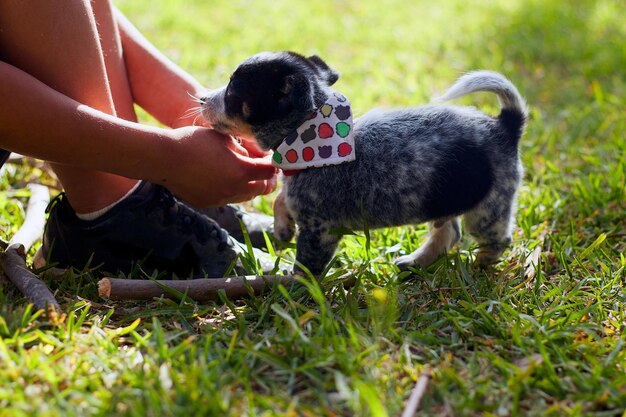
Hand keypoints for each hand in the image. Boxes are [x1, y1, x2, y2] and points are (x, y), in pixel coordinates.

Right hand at [155, 126, 276, 206]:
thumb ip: (243, 150)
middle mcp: (234, 189)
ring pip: (245, 196)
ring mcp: (220, 199)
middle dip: (266, 178)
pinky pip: (228, 199)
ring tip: (249, 175)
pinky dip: (233, 191)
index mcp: (241, 171)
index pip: (269, 171)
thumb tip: (253, 158)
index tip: (275, 158)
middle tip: (266, 168)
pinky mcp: (207, 203)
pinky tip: (227, 179)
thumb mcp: (224, 139)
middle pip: (261, 188)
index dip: (275, 164)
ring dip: (250, 186)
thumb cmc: (194, 141)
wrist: (163, 158)